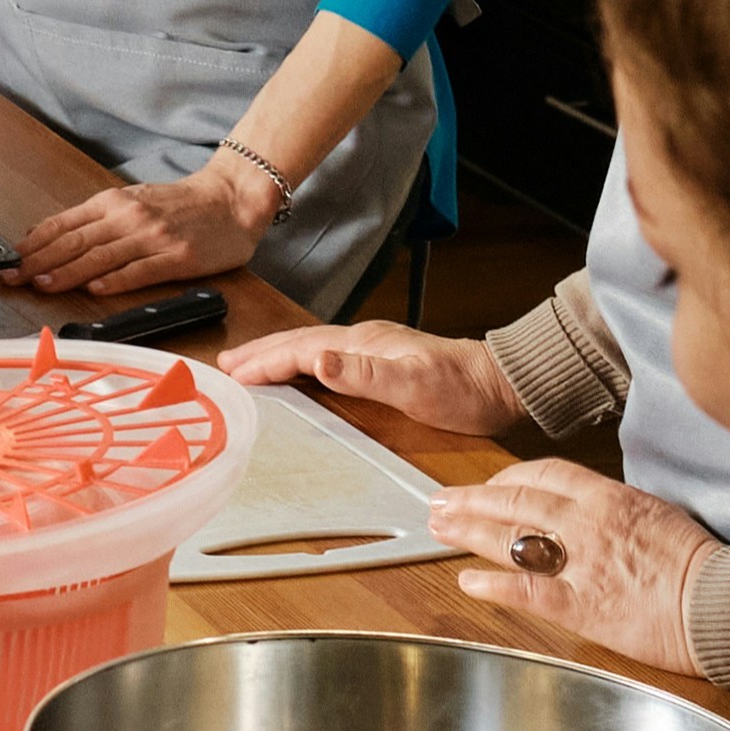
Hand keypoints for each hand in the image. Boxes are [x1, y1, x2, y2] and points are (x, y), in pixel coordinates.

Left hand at [14, 163, 270, 296]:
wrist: (231, 200)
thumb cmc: (179, 205)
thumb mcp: (131, 201)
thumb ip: (93, 219)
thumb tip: (46, 236)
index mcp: (113, 203)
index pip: (63, 224)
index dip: (33, 244)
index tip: (9, 260)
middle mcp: (129, 217)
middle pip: (75, 241)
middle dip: (38, 261)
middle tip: (11, 277)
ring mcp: (153, 238)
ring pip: (101, 256)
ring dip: (68, 272)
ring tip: (42, 284)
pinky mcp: (177, 258)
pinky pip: (141, 271)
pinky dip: (115, 281)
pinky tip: (95, 289)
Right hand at [220, 320, 523, 438]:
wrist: (504, 386)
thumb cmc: (463, 389)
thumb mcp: (415, 384)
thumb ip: (364, 373)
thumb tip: (317, 359)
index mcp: (363, 343)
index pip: (300, 348)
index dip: (264, 361)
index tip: (232, 375)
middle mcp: (364, 341)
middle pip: (299, 342)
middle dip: (259, 351)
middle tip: (225, 364)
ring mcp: (373, 351)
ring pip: (310, 349)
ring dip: (275, 356)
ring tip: (248, 366)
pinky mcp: (382, 365)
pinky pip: (326, 361)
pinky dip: (299, 365)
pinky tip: (298, 374)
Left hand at [429, 461, 714, 669]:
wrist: (725, 604)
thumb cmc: (702, 564)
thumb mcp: (659, 515)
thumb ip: (618, 510)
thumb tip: (592, 510)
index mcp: (611, 498)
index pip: (545, 474)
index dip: (507, 478)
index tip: (488, 485)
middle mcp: (589, 524)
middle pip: (515, 501)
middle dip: (471, 500)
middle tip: (441, 502)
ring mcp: (582, 564)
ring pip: (511, 538)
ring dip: (469, 531)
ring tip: (440, 528)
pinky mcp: (583, 605)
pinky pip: (526, 590)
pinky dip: (492, 586)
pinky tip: (467, 582)